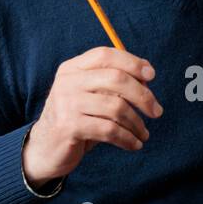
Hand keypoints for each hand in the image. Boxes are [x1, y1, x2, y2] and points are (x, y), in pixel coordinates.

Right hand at [23, 46, 161, 185]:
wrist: (45, 148)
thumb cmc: (76, 119)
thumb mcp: (89, 95)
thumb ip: (110, 84)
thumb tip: (146, 78)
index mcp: (72, 68)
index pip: (106, 55)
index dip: (132, 62)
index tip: (151, 76)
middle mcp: (68, 82)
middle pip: (116, 79)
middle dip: (143, 96)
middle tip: (157, 111)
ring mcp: (67, 104)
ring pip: (116, 107)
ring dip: (137, 123)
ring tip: (144, 134)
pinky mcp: (69, 127)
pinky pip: (109, 130)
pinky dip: (127, 139)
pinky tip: (134, 144)